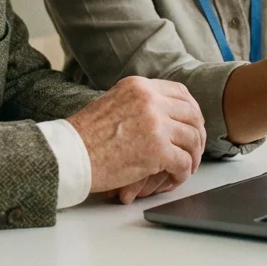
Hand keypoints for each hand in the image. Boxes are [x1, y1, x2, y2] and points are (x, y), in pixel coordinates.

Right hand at [67, 77, 205, 201]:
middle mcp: (150, 100)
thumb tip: (164, 114)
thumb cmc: (84, 136)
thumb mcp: (112, 103)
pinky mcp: (157, 150)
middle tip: (193, 151)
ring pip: (192, 139)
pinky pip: (184, 163)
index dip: (192, 111)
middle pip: (192, 115)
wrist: (69, 155)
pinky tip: (173, 179)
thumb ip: (138, 103)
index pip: (181, 92)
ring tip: (184, 168)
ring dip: (192, 157)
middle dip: (197, 135)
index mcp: (139, 86)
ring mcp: (155, 124)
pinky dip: (182, 174)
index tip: (192, 126)